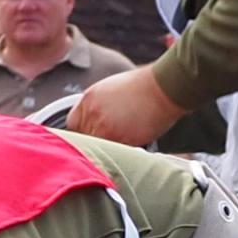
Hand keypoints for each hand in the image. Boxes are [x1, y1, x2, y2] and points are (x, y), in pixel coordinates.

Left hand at [67, 65, 187, 148]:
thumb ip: (99, 106)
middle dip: (96, 141)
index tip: (92, 135)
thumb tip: (96, 121)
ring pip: (97, 147)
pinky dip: (120, 152)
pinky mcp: (117, 138)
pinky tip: (132, 142)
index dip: (82, 131)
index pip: (72, 123)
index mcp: (89, 98)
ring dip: (108, 148)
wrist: (164, 86)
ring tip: (124, 140)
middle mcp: (91, 112)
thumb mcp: (112, 89)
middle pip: (83, 138)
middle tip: (111, 140)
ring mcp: (102, 126)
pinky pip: (112, 152)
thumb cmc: (146, 86)